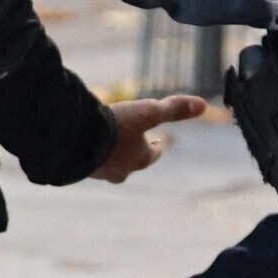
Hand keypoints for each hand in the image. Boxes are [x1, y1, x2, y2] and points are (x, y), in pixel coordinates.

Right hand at [90, 94, 208, 183]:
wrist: (73, 140)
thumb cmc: (115, 127)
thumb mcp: (147, 112)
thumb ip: (173, 109)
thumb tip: (204, 105)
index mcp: (140, 159)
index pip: (152, 155)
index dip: (154, 148)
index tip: (156, 144)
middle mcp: (121, 170)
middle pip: (131, 163)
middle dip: (132, 154)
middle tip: (131, 146)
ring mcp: (99, 172)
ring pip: (109, 165)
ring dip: (110, 156)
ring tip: (106, 146)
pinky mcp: (79, 170)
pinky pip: (88, 163)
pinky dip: (90, 155)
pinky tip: (83, 147)